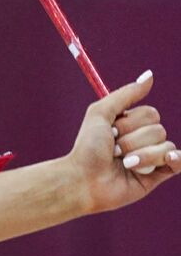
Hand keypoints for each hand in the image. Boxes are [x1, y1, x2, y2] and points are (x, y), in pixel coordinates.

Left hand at [67, 70, 179, 214]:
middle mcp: (142, 140)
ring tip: (123, 163)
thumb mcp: (100, 113)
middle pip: (158, 129)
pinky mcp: (157, 176)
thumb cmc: (87, 148)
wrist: (83, 180)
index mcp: (130, 125)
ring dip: (141, 154)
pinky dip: (177, 159)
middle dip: (133, 140)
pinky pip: (179, 162)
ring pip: (165, 146)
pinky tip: (169, 159)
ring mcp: (151, 158)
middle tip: (114, 150)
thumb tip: (150, 75)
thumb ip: (126, 94)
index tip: (110, 132)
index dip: (131, 122)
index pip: (150, 114)